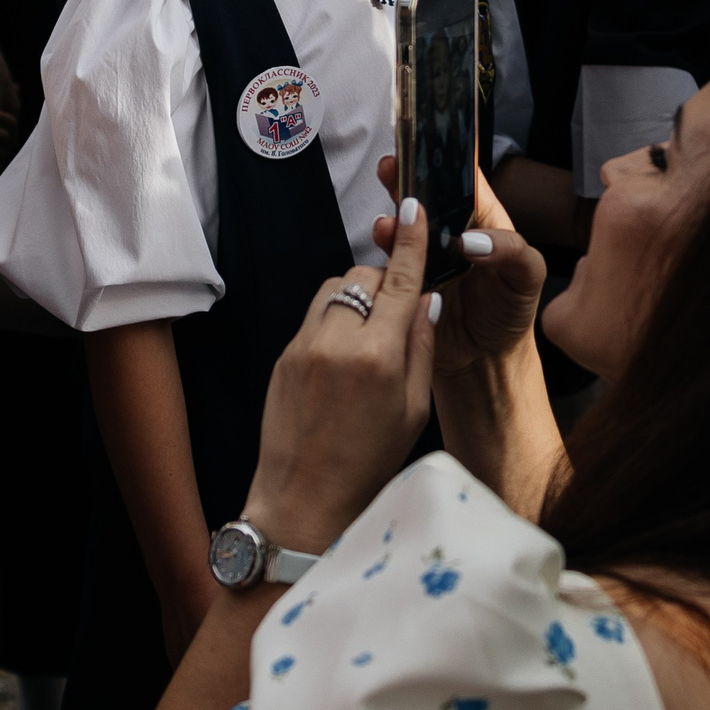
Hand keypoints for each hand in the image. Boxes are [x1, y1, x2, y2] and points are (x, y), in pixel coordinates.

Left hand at [241, 199, 439, 554]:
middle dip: (385, 286)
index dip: (412, 241)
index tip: (416, 207)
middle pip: (365, 276)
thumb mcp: (414, 410)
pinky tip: (344, 360)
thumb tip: (425, 301)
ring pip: (335, 288)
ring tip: (370, 341)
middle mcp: (337, 342)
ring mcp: (304, 346)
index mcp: (378, 358)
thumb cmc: (367, 466)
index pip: (401, 280)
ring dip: (357, 298)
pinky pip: (315, 315)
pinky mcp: (284, 354)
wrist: (302, 501)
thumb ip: (422, 350)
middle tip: (397, 320)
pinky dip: (334, 321)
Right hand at [372, 158, 544, 374]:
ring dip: (393, 218)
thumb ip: (511, 251)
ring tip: (388, 221)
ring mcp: (425, 255)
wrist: (485, 360)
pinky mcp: (406, 281)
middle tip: (392, 165)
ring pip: (404, 226)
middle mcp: (449, 231)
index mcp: (483, 219)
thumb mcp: (528, 277)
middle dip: (406, 177)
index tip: (428, 137)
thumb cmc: (511, 311)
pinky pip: (391, 262)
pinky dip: (384, 253)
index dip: (447, 154)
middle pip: (425, 193)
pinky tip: (383, 247)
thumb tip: (472, 242)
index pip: (464, 176)